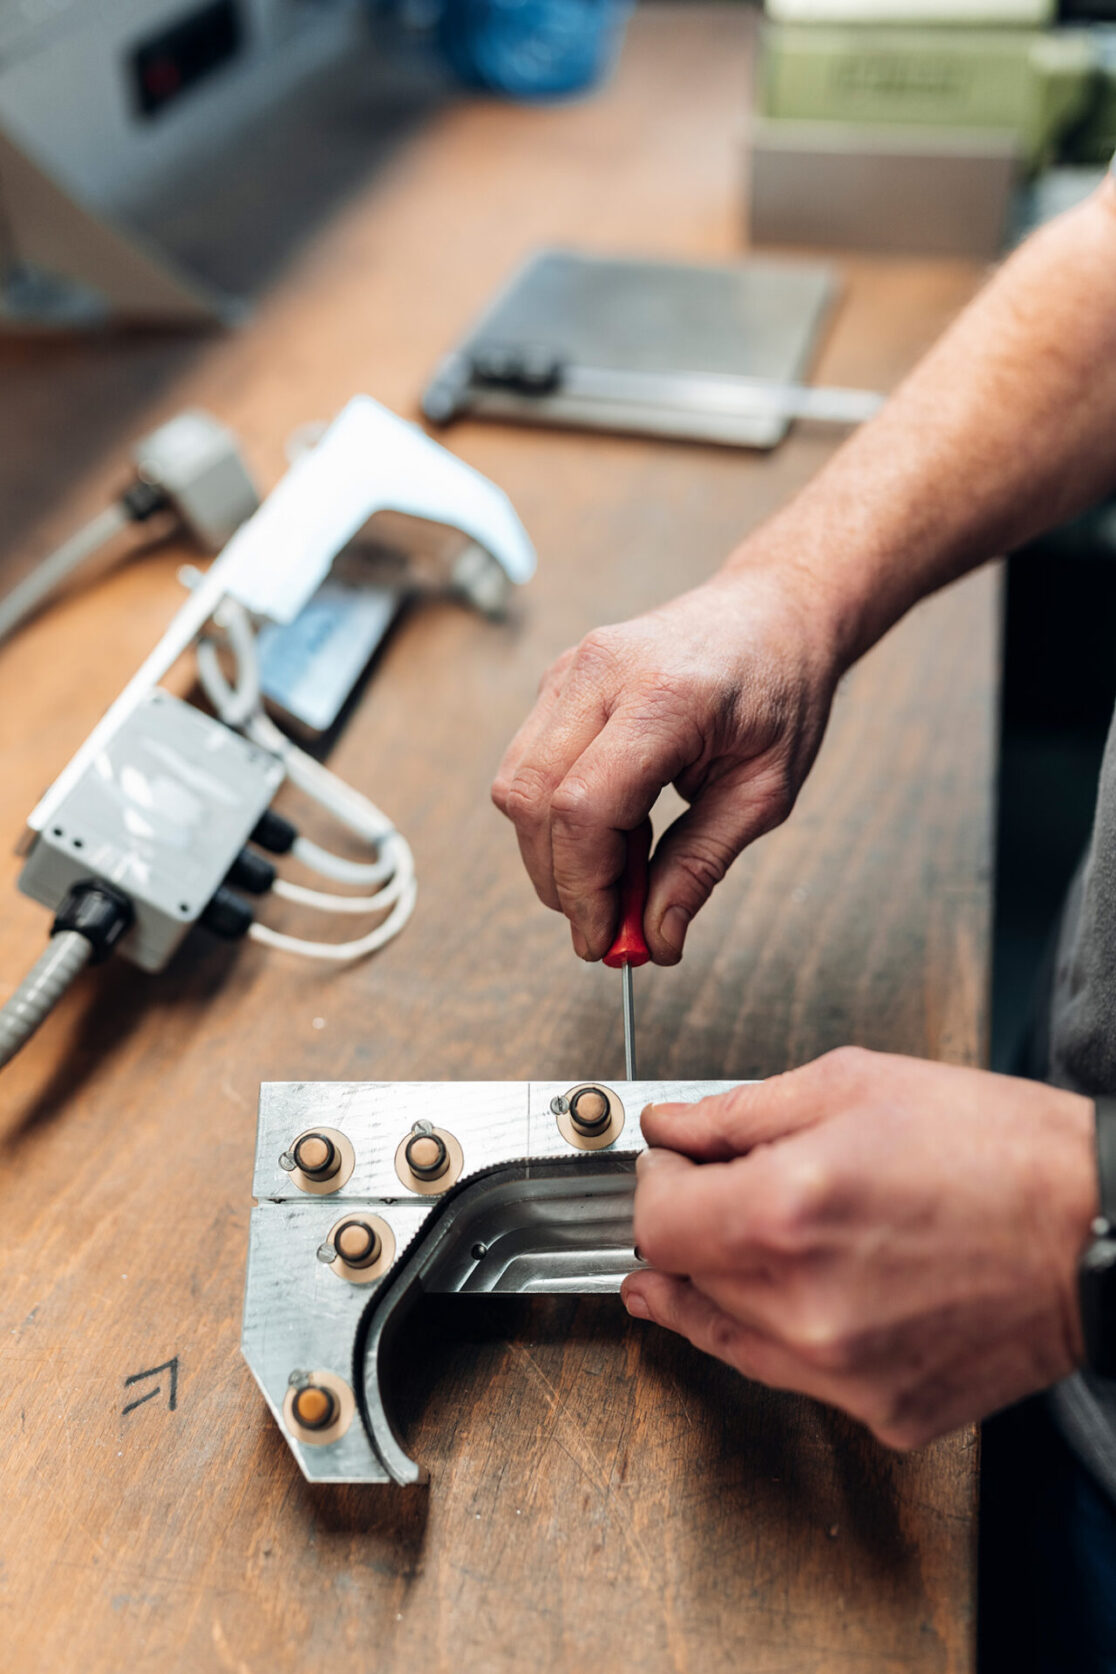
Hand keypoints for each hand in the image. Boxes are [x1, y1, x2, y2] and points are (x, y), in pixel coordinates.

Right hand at [492, 563, 841, 963]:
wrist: (775, 611)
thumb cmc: (781, 692)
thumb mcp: (765, 792)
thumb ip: (702, 865)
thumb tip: (656, 938)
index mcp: (665, 697)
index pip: (584, 807)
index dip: (584, 887)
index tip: (605, 939)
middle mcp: (601, 673)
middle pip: (532, 799)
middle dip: (559, 880)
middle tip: (606, 926)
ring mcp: (571, 669)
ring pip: (516, 785)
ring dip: (551, 852)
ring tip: (620, 873)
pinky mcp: (558, 679)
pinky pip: (528, 764)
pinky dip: (554, 817)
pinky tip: (612, 832)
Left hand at [621, 1047, 1097, 1447]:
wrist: (1099, 1228)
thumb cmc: (998, 1149)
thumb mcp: (854, 1085)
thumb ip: (740, 1113)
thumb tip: (673, 1128)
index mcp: (786, 1212)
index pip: (655, 1222)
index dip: (654, 1184)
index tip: (672, 1166)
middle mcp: (804, 1306)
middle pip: (683, 1280)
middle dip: (684, 1228)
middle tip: (706, 1193)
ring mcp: (843, 1371)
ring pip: (727, 1337)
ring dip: (722, 1284)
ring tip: (748, 1243)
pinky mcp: (883, 1412)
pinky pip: (797, 1375)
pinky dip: (789, 1332)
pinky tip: (811, 1289)